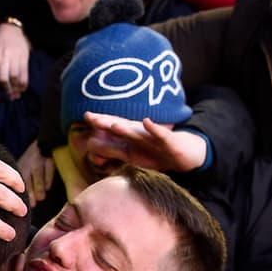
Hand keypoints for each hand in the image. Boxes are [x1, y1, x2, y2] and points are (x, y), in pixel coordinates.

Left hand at [0, 21, 30, 103]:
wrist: (11, 27)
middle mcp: (3, 58)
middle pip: (3, 79)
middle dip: (6, 92)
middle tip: (8, 98)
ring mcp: (14, 57)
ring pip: (14, 77)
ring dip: (15, 89)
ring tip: (16, 95)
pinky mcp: (23, 56)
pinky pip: (24, 72)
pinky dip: (23, 83)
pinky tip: (23, 88)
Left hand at [18, 142, 55, 207]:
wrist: (48, 138)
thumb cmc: (36, 160)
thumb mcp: (27, 168)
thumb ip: (25, 183)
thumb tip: (26, 204)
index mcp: (20, 166)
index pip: (16, 179)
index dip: (17, 191)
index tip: (19, 205)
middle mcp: (28, 161)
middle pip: (25, 176)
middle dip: (28, 191)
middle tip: (31, 205)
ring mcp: (39, 157)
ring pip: (36, 171)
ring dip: (38, 185)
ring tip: (40, 198)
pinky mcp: (50, 154)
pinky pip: (49, 165)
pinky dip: (48, 176)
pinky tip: (48, 188)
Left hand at [81, 112, 207, 172]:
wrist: (184, 154)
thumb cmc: (155, 153)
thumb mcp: (131, 155)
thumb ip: (112, 151)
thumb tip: (91, 150)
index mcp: (130, 136)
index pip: (113, 128)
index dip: (100, 123)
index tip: (86, 116)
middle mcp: (140, 133)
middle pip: (121, 126)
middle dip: (107, 122)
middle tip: (92, 118)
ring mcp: (153, 136)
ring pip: (138, 132)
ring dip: (126, 128)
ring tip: (114, 125)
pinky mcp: (168, 142)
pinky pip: (161, 134)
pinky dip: (154, 128)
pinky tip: (147, 122)